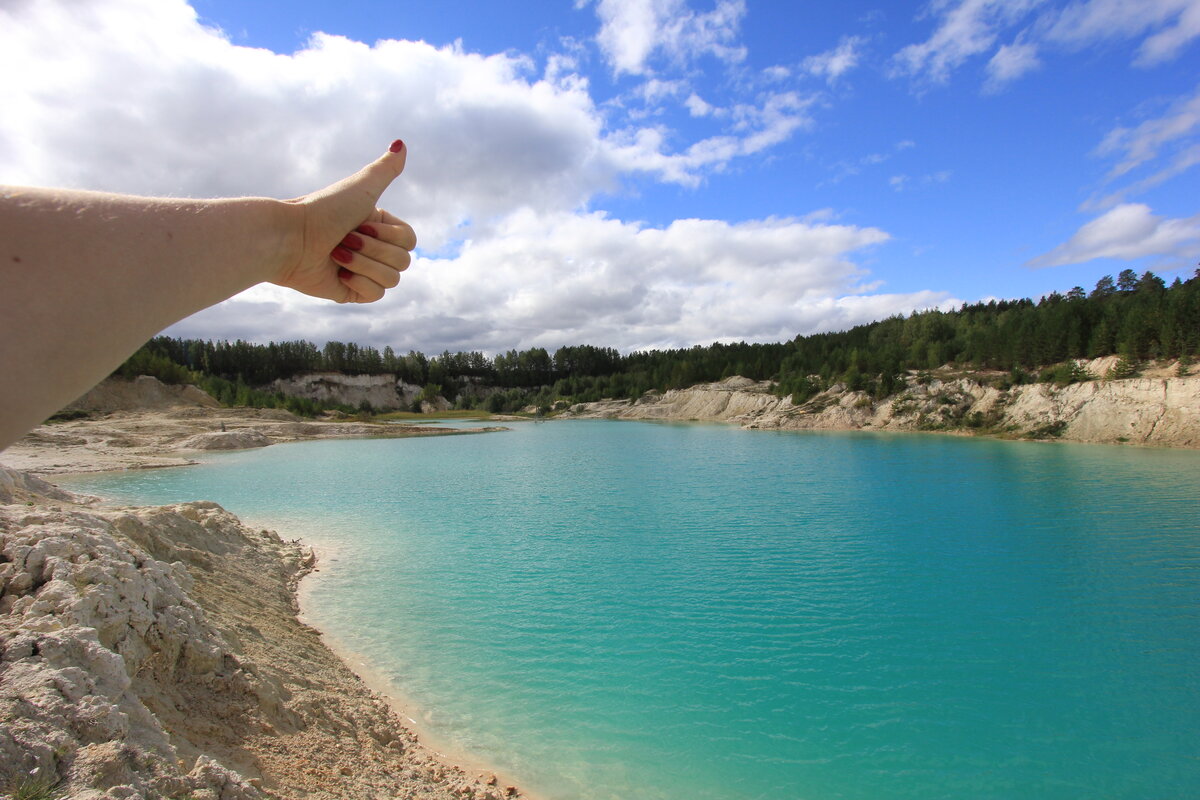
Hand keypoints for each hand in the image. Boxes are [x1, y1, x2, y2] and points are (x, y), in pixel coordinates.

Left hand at [274, 140, 416, 302]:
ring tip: (336, 254)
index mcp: (378, 225)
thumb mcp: (361, 187)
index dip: (387, 234)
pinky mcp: (352, 292)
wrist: (291, 239)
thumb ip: (384, 169)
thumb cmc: (322, 210)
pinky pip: (376, 295)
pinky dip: (358, 282)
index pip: (409, 240)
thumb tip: (401, 143)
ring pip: (392, 280)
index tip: (360, 222)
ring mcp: (364, 271)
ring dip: (363, 264)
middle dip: (372, 249)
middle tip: (344, 238)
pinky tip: (338, 273)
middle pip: (403, 261)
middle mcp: (373, 248)